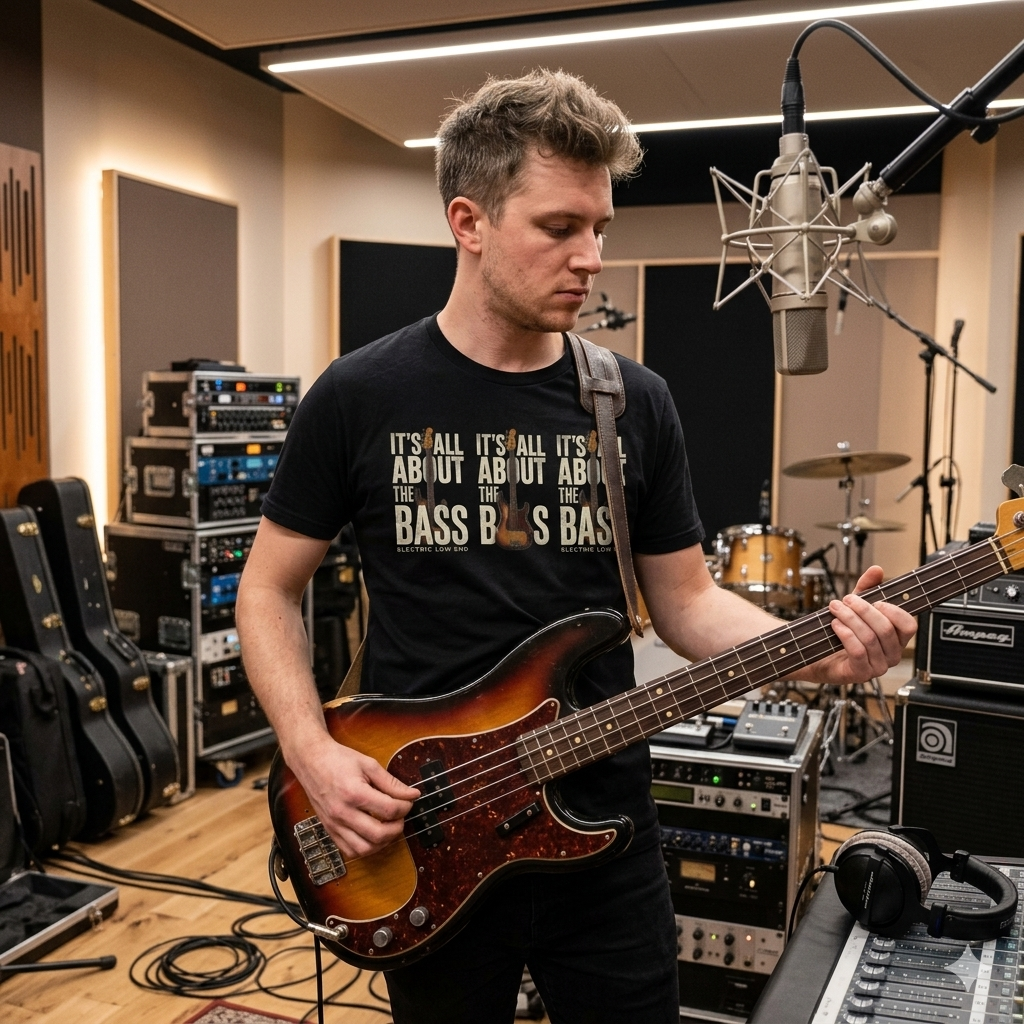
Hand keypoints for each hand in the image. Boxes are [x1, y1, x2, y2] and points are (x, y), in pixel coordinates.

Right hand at [291, 734, 419, 859]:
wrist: (311, 761)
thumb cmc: (338, 760)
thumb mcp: (369, 765)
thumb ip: (392, 782)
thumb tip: (413, 794)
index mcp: (354, 793)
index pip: (389, 810)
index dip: (406, 807)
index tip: (409, 800)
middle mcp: (342, 813)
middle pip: (379, 834)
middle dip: (397, 827)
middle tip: (401, 816)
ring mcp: (334, 824)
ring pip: (364, 849)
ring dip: (382, 842)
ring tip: (388, 827)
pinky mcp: (329, 830)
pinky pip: (349, 851)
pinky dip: (365, 848)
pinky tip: (372, 835)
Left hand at [810, 565, 916, 685]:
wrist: (817, 654)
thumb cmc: (840, 632)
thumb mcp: (854, 606)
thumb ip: (867, 588)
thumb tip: (877, 569)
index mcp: (896, 639)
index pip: (909, 625)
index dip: (894, 611)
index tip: (876, 600)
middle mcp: (891, 654)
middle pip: (886, 629)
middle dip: (864, 610)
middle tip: (846, 599)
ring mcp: (877, 667)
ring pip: (870, 638)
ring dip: (850, 619)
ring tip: (836, 609)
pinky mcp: (861, 674)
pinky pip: (858, 651)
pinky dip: (846, 634)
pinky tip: (836, 625)